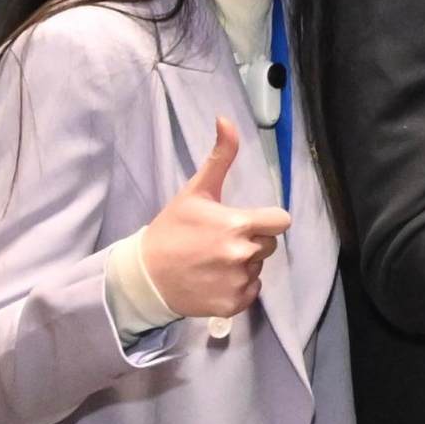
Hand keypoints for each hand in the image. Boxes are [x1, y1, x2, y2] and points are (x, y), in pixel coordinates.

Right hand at [136, 119, 290, 320]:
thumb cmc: (171, 230)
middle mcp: (243, 255)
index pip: (280, 221)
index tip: (248, 222)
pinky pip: (250, 291)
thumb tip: (226, 119)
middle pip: (269, 245)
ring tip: (213, 262)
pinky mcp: (233, 304)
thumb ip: (219, 156)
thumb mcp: (195, 191)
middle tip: (221, 242)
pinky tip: (213, 280)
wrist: (144, 275)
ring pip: (258, 268)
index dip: (267, 220)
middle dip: (252, 241)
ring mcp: (238, 282)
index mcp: (238, 225)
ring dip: (243, 265)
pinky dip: (237, 287)